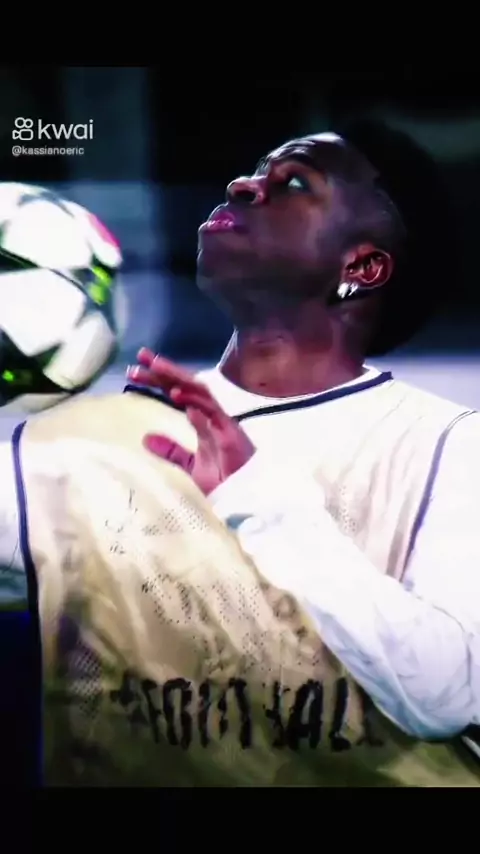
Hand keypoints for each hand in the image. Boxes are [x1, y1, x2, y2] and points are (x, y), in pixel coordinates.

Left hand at [126, 348, 255, 495]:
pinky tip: (178, 395)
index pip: (177, 393)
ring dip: (178, 378)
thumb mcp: (190, 465)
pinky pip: (213, 413)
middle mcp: (211, 415)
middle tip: (141, 356)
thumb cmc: (223, 481)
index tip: (135, 370)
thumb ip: (171, 451)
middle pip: (187, 385)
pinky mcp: (230, 433)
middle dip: (165, 370)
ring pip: (200, 392)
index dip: (158, 380)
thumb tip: (146, 438)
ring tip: (156, 367)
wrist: (242, 498)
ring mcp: (222, 422)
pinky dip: (196, 402)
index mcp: (201, 419)